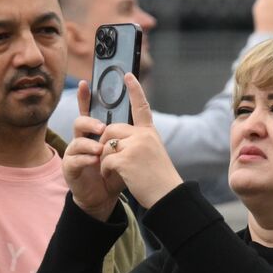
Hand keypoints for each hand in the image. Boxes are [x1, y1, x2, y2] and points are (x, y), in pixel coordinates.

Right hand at [63, 80, 124, 220]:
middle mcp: (82, 139)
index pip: (89, 111)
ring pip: (77, 140)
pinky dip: (86, 158)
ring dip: (90, 143)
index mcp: (95, 133)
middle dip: (91, 122)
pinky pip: (75, 158)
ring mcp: (74, 153)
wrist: (104, 198)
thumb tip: (140, 118)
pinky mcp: (70, 167)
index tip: (85, 82)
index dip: (85, 97)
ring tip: (100, 149)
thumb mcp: (124, 153)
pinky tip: (95, 161)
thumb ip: (128, 138)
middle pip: (81, 121)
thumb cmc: (114, 173)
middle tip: (103, 128)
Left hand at [97, 74, 183, 208]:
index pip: (142, 107)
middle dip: (105, 144)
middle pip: (112, 129)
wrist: (168, 197)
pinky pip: (105, 160)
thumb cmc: (159, 181)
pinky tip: (113, 177)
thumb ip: (138, 143)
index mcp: (150, 134)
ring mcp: (136, 147)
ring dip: (105, 160)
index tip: (128, 75)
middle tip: (109, 160)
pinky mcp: (126, 159)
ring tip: (114, 173)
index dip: (135, 90)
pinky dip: (105, 171)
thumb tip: (115, 139)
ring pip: (106, 145)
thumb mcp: (153, 155)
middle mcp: (144, 136)